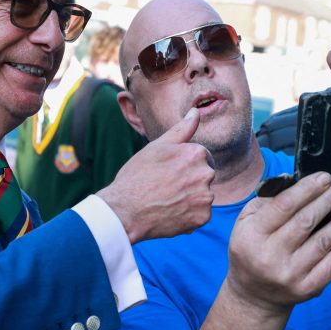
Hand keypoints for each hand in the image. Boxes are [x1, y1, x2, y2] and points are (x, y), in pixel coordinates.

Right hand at [97, 107, 214, 242]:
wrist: (124, 211)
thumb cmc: (137, 176)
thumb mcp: (157, 147)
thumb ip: (181, 129)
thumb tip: (196, 111)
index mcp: (196, 153)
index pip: (199, 159)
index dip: (181, 166)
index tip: (165, 174)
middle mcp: (206, 173)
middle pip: (202, 177)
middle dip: (188, 182)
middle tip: (164, 188)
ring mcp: (205, 197)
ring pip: (201, 197)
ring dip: (189, 199)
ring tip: (166, 201)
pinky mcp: (202, 217)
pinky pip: (200, 215)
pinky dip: (188, 216)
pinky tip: (170, 213)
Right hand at [226, 172, 330, 315]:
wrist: (254, 295)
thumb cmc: (251, 250)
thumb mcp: (245, 223)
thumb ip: (267, 201)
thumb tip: (296, 181)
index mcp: (252, 235)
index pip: (284, 206)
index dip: (307, 189)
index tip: (325, 177)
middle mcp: (270, 256)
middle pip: (306, 221)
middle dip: (329, 200)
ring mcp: (290, 274)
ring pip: (323, 242)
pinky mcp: (308, 288)